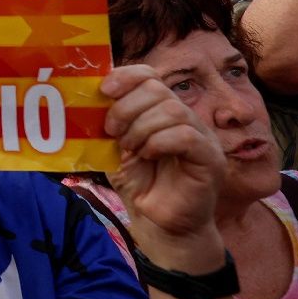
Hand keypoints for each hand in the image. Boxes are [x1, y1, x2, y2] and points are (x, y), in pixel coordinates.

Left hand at [101, 66, 225, 267]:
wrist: (158, 223)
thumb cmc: (139, 183)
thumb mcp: (115, 148)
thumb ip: (108, 123)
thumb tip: (87, 98)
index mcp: (162, 110)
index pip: (150, 75)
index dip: (126, 76)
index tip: (104, 90)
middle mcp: (186, 118)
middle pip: (158, 89)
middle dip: (127, 107)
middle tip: (112, 131)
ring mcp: (202, 137)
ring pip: (172, 110)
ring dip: (141, 126)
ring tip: (129, 148)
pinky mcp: (210, 159)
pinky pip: (186, 135)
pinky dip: (159, 141)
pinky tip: (147, 155)